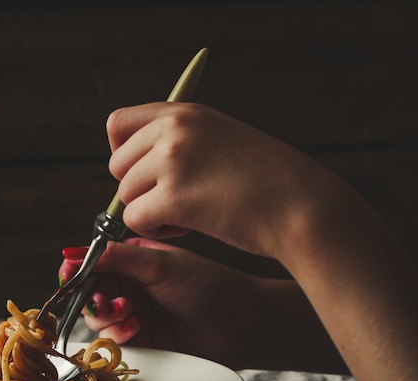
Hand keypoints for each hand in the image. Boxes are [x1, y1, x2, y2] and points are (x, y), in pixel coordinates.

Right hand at [59, 238, 345, 372]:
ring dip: (106, 316)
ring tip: (129, 313)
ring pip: (96, 317)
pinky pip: (112, 338)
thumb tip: (71, 253)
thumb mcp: (160, 264)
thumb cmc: (208, 285)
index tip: (68, 275)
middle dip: (91, 296)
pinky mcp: (140, 340)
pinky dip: (117, 334)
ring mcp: (133, 313)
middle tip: (106, 300)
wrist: (240, 325)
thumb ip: (117, 258)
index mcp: (134, 258)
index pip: (93, 262)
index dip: (78, 270)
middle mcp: (130, 285)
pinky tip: (136, 328)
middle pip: (89, 292)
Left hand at [106, 101, 353, 261]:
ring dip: (150, 212)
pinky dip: (156, 231)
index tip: (146, 173)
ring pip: (125, 195)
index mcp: (184, 112)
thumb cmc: (265, 181)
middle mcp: (173, 129)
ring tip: (188, 214)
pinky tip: (188, 227)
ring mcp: (172, 161)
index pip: (117, 124)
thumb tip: (133, 166)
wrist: (300, 206)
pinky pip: (134, 219)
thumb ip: (179, 142)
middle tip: (175, 200)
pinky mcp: (173, 197)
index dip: (123, 153)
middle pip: (117, 166)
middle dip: (139, 189)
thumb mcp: (220, 140)